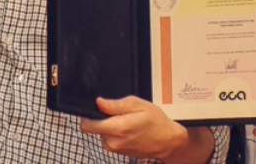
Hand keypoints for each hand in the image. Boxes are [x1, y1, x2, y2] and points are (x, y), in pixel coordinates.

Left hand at [80, 96, 212, 163]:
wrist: (168, 141)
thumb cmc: (156, 121)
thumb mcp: (137, 105)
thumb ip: (115, 105)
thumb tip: (98, 102)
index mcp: (117, 128)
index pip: (88, 125)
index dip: (87, 115)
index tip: (94, 109)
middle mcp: (114, 142)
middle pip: (94, 128)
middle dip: (102, 119)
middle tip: (119, 113)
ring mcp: (116, 149)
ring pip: (101, 134)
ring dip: (109, 126)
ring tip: (127, 121)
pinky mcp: (118, 152)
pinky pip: (109, 140)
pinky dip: (115, 133)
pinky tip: (128, 129)